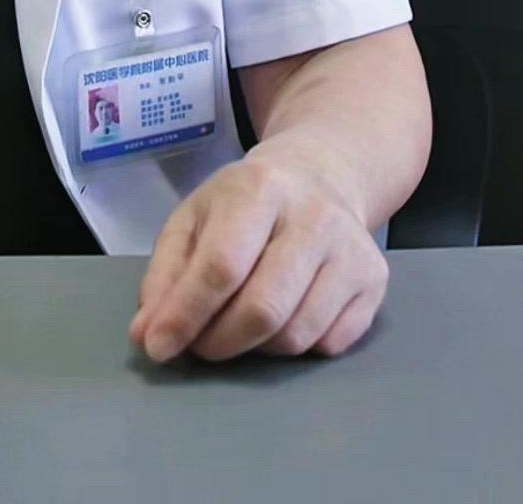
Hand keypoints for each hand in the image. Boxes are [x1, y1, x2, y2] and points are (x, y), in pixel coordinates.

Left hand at [128, 139, 388, 362]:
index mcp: (260, 187)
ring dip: (254, 349)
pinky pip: (328, 345)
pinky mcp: (375, 281)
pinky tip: (281, 318)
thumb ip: (165, 274)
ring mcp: (352, 250)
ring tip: (237, 326)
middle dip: (219, 341)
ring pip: (295, 335)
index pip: (221, 265)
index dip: (186, 313)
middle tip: (199, 344)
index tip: (158, 346)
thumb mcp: (195, 217)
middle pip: (263, 308)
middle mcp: (314, 216)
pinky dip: (294, 348)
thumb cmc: (246, 201)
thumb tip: (146, 335)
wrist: (321, 173)